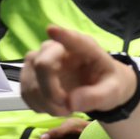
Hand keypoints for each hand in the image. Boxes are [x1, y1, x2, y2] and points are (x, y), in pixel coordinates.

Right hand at [21, 26, 136, 117]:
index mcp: (84, 47)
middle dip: (52, 92)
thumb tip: (71, 102)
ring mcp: (39, 60)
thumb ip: (97, 96)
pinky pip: (26, 93)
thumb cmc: (108, 84)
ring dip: (47, 103)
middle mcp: (57, 48)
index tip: (52, 30)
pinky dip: (40, 106)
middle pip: (42, 65)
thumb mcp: (113, 91)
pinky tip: (56, 107)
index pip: (72, 39)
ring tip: (67, 108)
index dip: (61, 35)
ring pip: (30, 83)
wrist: (101, 88)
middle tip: (69, 107)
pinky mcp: (30, 75)